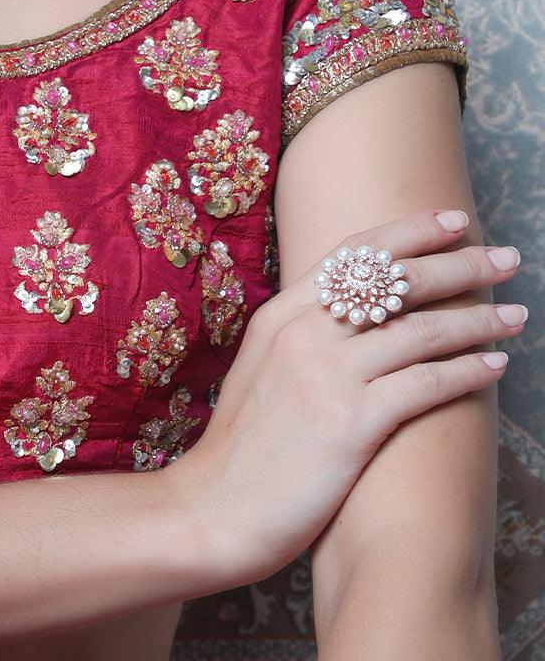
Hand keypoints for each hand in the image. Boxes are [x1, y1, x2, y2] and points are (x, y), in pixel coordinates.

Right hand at [171, 206, 524, 589]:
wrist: (215, 508)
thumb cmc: (242, 449)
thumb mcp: (262, 369)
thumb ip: (302, 336)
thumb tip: (351, 315)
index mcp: (281, 314)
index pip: (355, 252)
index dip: (411, 232)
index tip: (454, 221)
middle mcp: (304, 332)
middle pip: (396, 280)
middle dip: (460, 264)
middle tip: (505, 258)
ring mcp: (326, 374)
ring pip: (420, 329)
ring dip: (478, 320)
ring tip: (517, 316)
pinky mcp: (349, 421)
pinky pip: (425, 384)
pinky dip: (467, 371)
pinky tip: (495, 366)